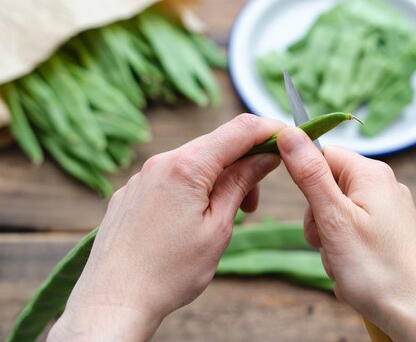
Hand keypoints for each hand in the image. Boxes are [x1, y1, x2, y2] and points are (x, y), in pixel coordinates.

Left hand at [48, 114, 283, 341]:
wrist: (113, 302)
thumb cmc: (168, 273)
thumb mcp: (218, 228)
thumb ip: (242, 184)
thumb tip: (265, 157)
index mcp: (186, 166)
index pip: (240, 129)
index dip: (269, 130)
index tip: (288, 141)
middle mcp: (160, 162)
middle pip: (216, 145)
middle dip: (244, 164)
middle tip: (253, 203)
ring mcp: (141, 177)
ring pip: (193, 162)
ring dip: (217, 179)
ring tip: (221, 218)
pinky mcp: (130, 193)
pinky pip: (170, 178)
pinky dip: (192, 188)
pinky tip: (191, 221)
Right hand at [277, 127, 415, 341]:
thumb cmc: (377, 269)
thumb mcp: (333, 218)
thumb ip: (309, 174)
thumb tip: (288, 133)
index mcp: (372, 173)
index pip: (322, 155)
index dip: (306, 181)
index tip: (313, 212)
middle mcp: (383, 185)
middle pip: (327, 187)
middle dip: (319, 220)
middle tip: (331, 244)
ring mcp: (388, 210)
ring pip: (336, 214)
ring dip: (330, 242)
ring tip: (345, 262)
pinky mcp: (390, 232)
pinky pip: (352, 232)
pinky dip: (345, 252)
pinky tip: (355, 270)